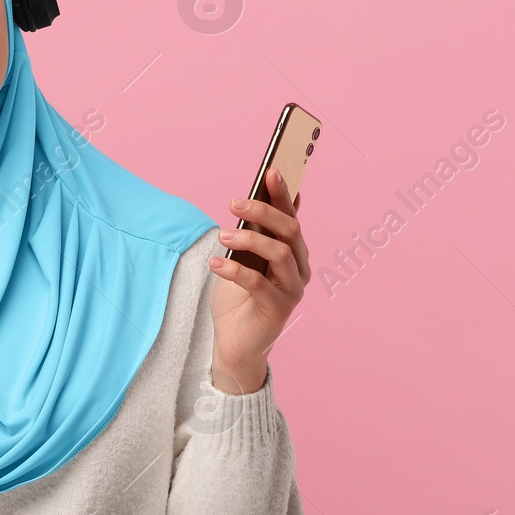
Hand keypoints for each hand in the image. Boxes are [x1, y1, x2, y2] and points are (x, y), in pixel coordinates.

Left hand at [207, 164, 310, 393]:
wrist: (234, 343)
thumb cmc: (238, 299)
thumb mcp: (243, 259)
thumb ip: (254, 234)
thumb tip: (259, 199)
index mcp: (293, 253)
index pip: (291, 216)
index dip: (283, 193)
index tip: (271, 170)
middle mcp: (299, 268)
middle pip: (290, 231)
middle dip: (264, 212)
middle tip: (234, 203)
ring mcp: (293, 289)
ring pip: (280, 252)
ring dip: (250, 239)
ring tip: (222, 234)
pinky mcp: (279, 309)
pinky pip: (260, 283)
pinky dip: (235, 270)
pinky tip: (215, 264)